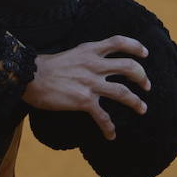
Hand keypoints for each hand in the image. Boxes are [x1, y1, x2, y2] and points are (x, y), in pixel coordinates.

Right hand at [23, 35, 149, 140]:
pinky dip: (109, 127)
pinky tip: (111, 135)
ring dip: (136, 102)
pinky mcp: (84, 101)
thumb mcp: (72, 53)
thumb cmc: (47, 66)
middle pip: (129, 67)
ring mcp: (90, 83)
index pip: (119, 42)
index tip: (146, 53)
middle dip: (142, 77)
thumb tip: (99, 62)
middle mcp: (94, 64)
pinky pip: (103, 117)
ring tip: (142, 109)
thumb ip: (87, 57)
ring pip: (123, 92)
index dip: (136, 46)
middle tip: (147, 86)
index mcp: (90, 50)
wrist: (29, 77)